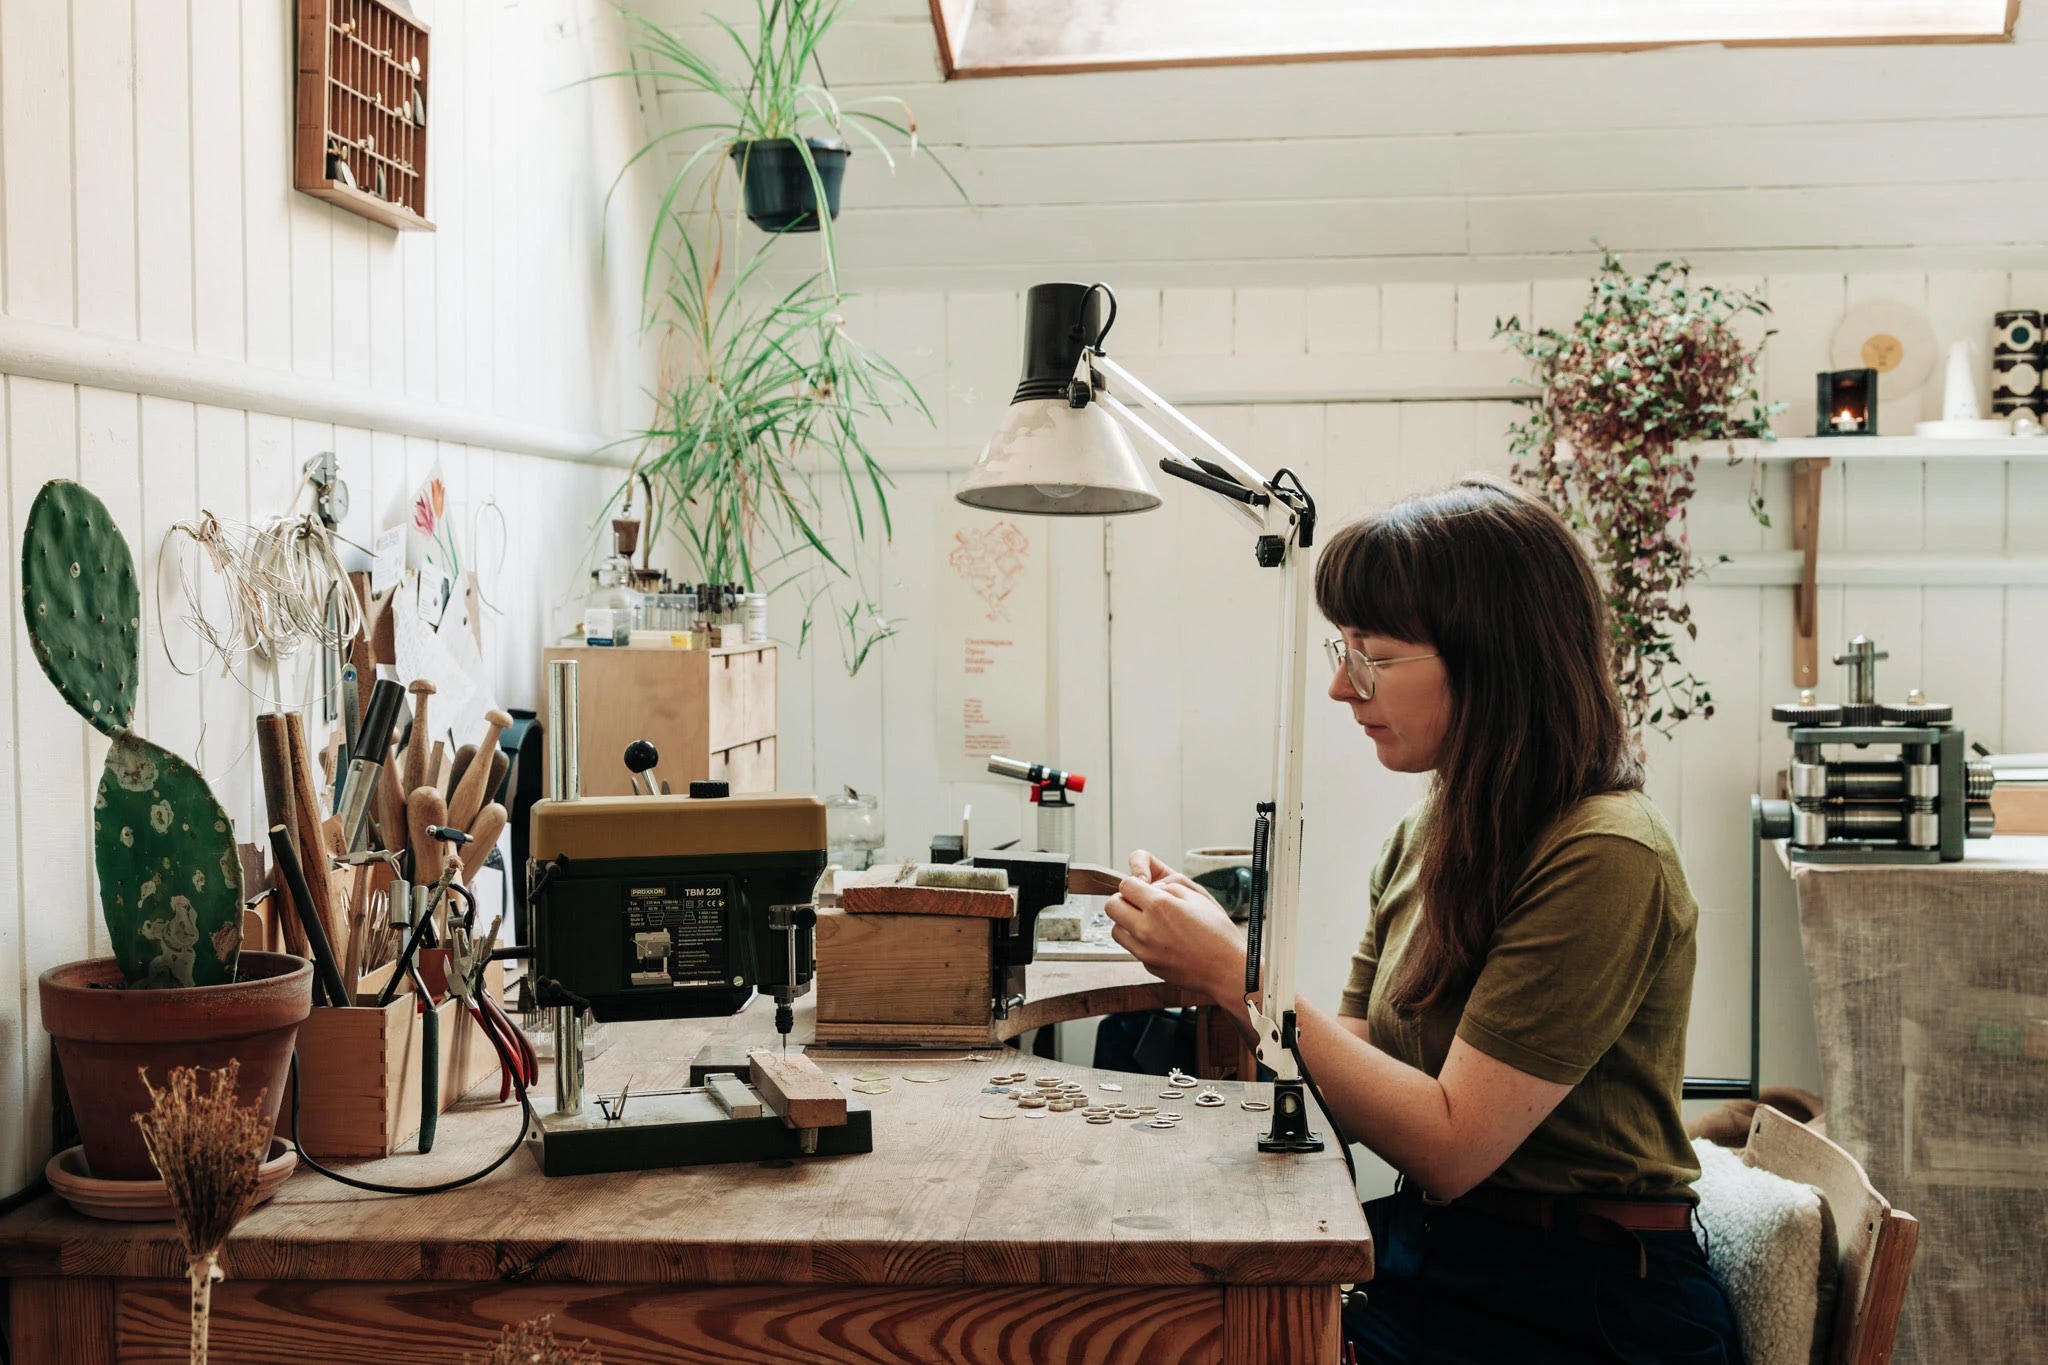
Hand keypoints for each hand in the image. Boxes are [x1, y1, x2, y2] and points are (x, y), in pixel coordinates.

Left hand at [1104, 849, 1246, 1005]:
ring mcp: (1144, 951)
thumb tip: (1150, 885)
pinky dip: (1139, 941)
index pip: (1125, 885)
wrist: (1227, 970)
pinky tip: (1161, 940)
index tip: (1144, 886)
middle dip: (1124, 900)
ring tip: (1149, 921)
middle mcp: (1146, 929)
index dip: (1135, 882)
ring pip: (1115, 929)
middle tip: (1141, 902)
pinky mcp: (1147, 965)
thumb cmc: (1218, 933)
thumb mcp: (1198, 896)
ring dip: (1126, 921)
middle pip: (1111, 906)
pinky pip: (1131, 948)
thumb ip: (1170, 884)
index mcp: (1159, 906)